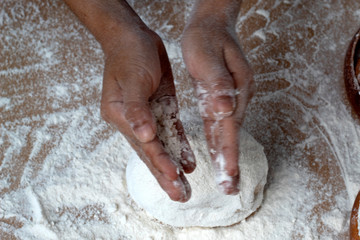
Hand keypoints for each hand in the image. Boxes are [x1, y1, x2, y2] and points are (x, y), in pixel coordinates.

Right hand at [101, 28, 194, 201]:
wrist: (134, 36)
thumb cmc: (128, 54)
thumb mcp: (132, 79)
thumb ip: (137, 110)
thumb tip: (144, 137)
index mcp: (121, 115)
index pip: (143, 145)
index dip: (160, 162)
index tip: (174, 178)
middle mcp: (133, 120)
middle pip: (152, 152)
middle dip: (166, 175)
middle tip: (181, 196)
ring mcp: (147, 115)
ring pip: (163, 145)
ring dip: (174, 166)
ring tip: (185, 187)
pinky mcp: (160, 107)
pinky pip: (171, 131)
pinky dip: (179, 147)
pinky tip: (188, 162)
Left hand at [181, 15, 253, 193]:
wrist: (211, 23)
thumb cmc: (207, 37)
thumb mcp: (208, 56)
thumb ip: (218, 83)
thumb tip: (226, 111)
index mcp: (235, 89)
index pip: (230, 127)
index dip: (229, 153)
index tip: (229, 175)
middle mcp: (236, 97)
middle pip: (231, 135)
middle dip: (230, 162)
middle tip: (230, 188)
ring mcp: (230, 98)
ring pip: (226, 132)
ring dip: (225, 155)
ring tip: (226, 179)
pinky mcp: (220, 97)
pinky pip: (219, 123)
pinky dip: (219, 141)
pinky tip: (218, 153)